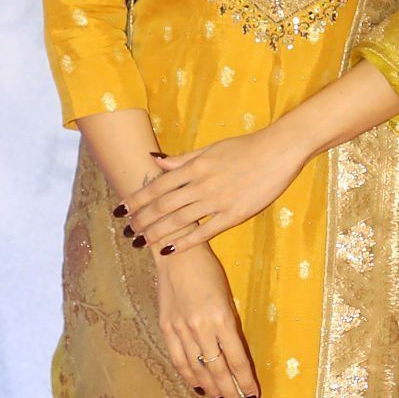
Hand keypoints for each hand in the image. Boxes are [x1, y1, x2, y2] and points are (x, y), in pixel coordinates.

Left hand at [118, 124, 308, 253]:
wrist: (278, 151)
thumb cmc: (244, 147)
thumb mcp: (210, 148)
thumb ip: (182, 159)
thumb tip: (155, 161)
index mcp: (195, 166)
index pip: (157, 186)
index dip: (136, 199)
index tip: (121, 210)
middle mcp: (201, 184)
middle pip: (164, 205)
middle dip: (142, 219)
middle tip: (127, 231)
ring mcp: (217, 200)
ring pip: (179, 220)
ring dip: (157, 232)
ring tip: (141, 241)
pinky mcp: (234, 214)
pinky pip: (205, 231)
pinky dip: (185, 242)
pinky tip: (170, 249)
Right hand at [155, 242, 259, 397]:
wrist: (176, 254)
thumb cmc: (208, 271)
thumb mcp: (226, 297)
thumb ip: (229, 327)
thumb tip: (233, 357)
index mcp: (221, 318)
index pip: (236, 359)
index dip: (245, 381)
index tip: (253, 396)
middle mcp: (201, 328)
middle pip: (218, 369)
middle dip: (229, 391)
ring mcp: (181, 329)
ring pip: (197, 369)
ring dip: (210, 388)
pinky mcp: (166, 328)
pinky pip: (179, 360)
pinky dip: (189, 376)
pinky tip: (198, 386)